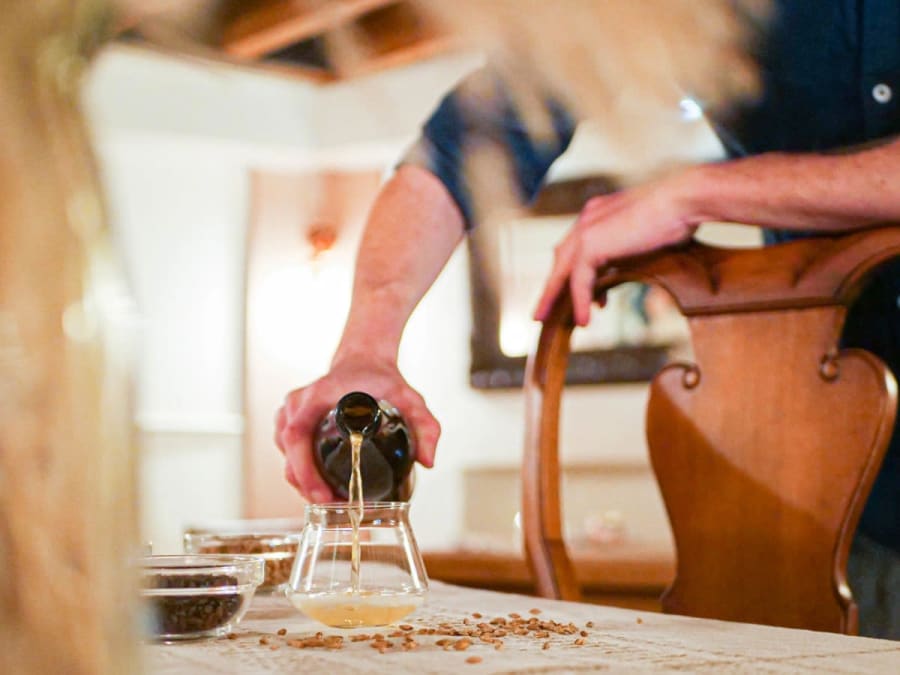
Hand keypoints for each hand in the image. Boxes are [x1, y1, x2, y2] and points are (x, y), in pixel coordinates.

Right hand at [274, 356, 440, 501]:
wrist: (364, 362)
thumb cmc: (380, 378)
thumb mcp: (409, 399)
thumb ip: (425, 425)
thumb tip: (427, 461)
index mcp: (316, 396)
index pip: (296, 436)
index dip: (305, 470)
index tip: (322, 494)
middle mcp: (297, 405)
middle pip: (290, 454)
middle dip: (307, 486)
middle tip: (334, 506)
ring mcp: (290, 414)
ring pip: (287, 457)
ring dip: (303, 483)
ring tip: (331, 500)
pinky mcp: (290, 422)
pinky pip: (290, 453)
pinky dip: (301, 473)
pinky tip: (320, 487)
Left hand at [533, 171, 702, 325]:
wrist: (683, 200)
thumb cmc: (677, 216)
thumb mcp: (645, 238)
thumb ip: (629, 254)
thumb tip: (628, 271)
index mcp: (598, 212)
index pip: (575, 247)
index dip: (572, 272)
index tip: (578, 295)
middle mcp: (587, 218)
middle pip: (561, 259)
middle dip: (551, 286)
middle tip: (543, 311)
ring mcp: (587, 229)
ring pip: (562, 271)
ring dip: (552, 297)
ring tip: (545, 321)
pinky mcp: (591, 244)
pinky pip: (579, 280)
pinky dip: (580, 301)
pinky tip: (584, 321)